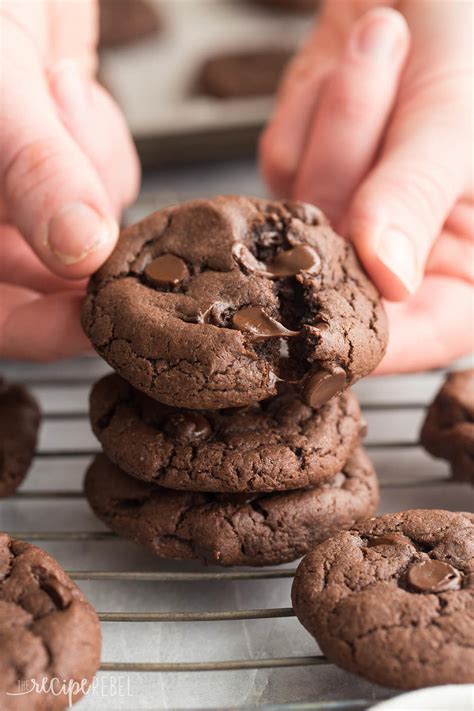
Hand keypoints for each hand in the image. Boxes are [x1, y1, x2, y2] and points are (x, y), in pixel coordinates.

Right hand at [0, 0, 138, 359]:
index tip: (98, 315)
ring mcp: (24, 189)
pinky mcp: (64, 154)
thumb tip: (82, 248)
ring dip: (91, 169)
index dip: (45, 330)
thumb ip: (35, 169)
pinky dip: (103, 140)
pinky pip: (109, 179)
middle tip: (121, 226)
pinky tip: (65, 84)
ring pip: (93, 229)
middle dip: (91, 245)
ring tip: (53, 89)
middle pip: (50, 281)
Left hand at [260, 0, 473, 372]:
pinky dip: (308, 106)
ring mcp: (353, 217)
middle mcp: (409, 253)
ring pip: (303, 214)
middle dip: (354, 169)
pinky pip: (282, 162)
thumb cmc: (470, 31)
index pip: (419, 333)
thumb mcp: (458, 114)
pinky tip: (350, 59)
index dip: (372, 326)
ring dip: (337, 119)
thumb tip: (385, 277)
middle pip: (343, 271)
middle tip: (388, 68)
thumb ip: (415, 194)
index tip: (328, 299)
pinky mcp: (311, 174)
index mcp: (468, 265)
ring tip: (385, 38)